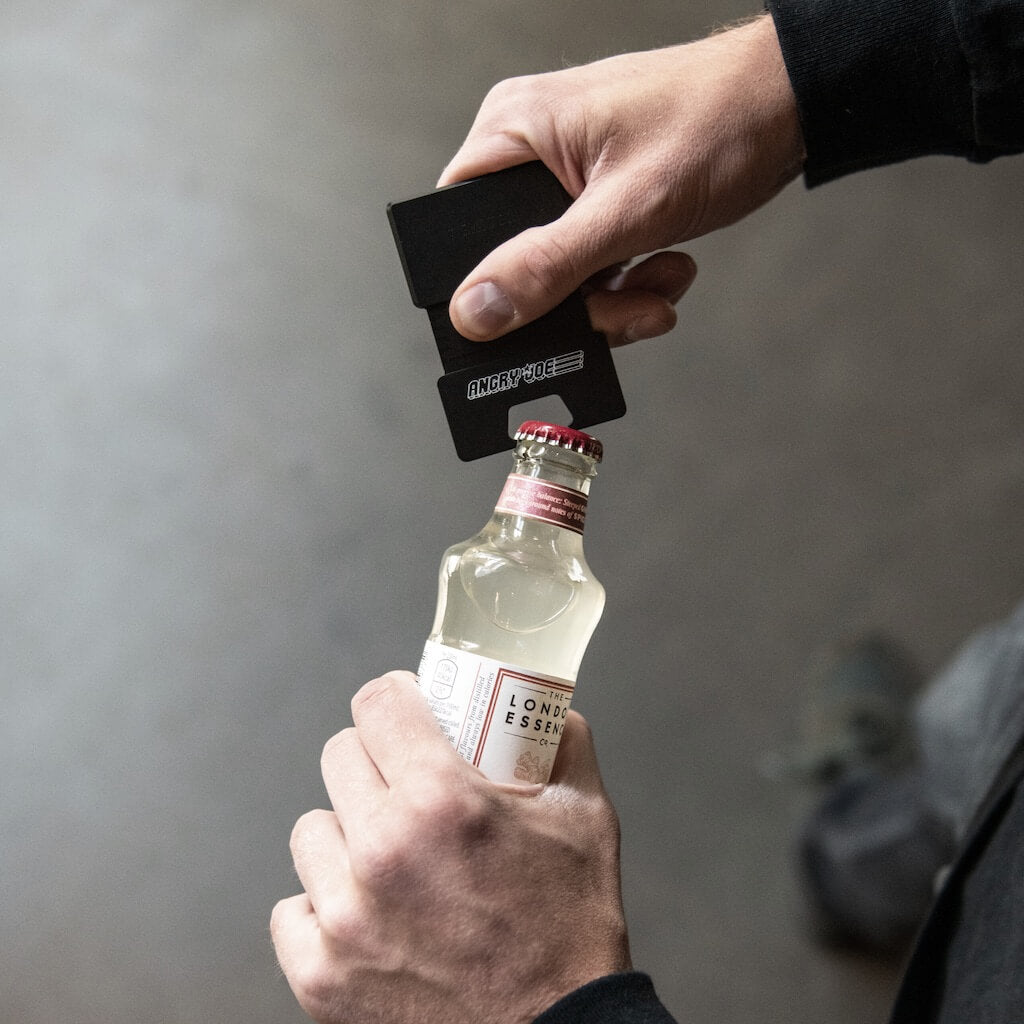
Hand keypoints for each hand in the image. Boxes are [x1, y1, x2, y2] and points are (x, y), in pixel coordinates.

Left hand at [271, 672, 630, 1023]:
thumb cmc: (571, 929)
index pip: (377, 703)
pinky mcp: (320, 975)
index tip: (407, 709)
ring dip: (347, 832)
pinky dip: (325, 905)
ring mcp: (344, 917)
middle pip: (339, 755)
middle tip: (407, 784)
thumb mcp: (585, 817)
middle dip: (375, 759)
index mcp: (441, 800)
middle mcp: (382, 851)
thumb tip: (543, 706)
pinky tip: (369, 912)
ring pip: (311, 829)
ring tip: (391, 857)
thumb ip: (563, 744)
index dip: (395, 697)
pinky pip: (293, 907)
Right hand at [438, 14, 804, 344]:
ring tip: (659, 283)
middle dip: (573, 301)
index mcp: (514, 131)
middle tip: (620, 310)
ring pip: (557, 273)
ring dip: (612, 298)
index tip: (534, 318)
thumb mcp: (625, 210)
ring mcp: (565, 176)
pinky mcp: (598, 198)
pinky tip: (666, 266)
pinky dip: (629, 282)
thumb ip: (546, 267)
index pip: (457, 227)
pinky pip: (590, 264)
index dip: (487, 284)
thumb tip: (475, 311)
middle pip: (513, 262)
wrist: (790, 107)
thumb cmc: (717, 121)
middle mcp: (530, 151)